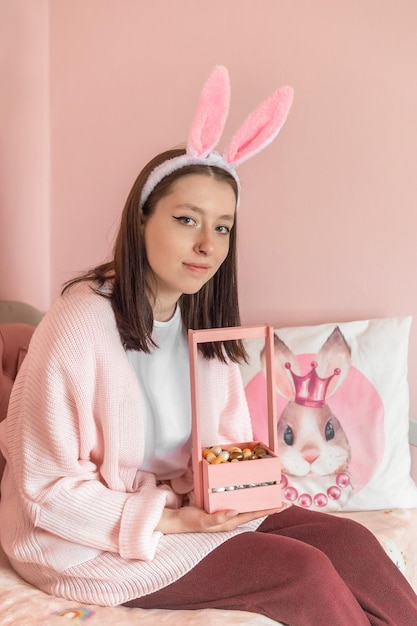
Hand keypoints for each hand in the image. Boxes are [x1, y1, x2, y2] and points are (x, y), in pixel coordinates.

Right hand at [156, 504, 286, 533]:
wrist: (177, 520)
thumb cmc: (190, 521)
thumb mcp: (203, 520)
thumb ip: (218, 518)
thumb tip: (235, 511)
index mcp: (230, 521)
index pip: (254, 514)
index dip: (269, 509)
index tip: (284, 504)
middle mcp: (231, 518)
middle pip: (254, 510)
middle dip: (269, 505)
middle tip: (284, 498)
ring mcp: (226, 513)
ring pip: (247, 506)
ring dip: (260, 500)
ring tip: (272, 494)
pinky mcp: (220, 508)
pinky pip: (237, 502)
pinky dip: (246, 497)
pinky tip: (249, 493)